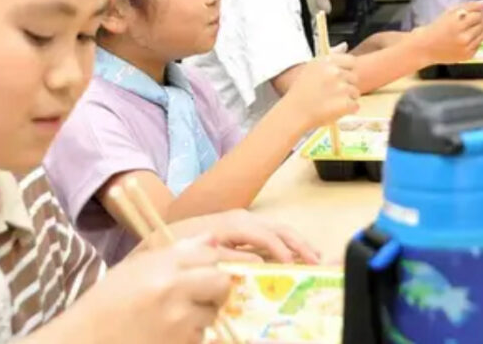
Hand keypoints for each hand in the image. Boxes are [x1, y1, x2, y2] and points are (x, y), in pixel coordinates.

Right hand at [75, 237, 230, 343]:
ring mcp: (178, 321)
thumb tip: (212, 240)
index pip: (209, 254)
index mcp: (160, 265)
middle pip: (221, 282)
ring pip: (212, 313)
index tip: (202, 271)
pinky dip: (190, 336)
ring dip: (202, 315)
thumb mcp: (135, 267)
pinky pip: (200, 336)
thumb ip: (176, 253)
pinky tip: (168, 333)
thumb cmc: (105, 303)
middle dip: (216, 288)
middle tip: (200, 294)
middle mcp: (173, 289)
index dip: (209, 262)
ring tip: (175, 316)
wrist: (84, 341)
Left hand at [173, 209, 320, 264]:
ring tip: (315, 256)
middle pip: (278, 228)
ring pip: (278, 229)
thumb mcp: (203, 252)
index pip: (264, 235)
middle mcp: (243, 218)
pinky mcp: (245, 228)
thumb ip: (230, 257)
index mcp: (233, 223)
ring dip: (297, 242)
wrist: (167, 233)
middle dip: (298, 243)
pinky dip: (286, 243)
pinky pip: (271, 233)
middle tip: (316, 260)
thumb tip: (260, 264)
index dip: (279, 249)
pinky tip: (297, 254)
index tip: (291, 264)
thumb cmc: (182, 244)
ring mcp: (246, 221)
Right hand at [286, 54, 359, 127]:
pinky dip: (348, 110)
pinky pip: (355, 106)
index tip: (340, 79)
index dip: (347, 71)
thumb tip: (345, 45)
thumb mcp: (312, 67)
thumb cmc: (300, 92)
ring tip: (332, 103)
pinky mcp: (345, 103)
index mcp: (327, 62)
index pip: (351, 61)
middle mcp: (335, 72)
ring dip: (347, 99)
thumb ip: (331, 57)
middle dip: (347, 86)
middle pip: (354, 78)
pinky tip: (335, 110)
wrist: (294, 113)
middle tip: (332, 94)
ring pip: (355, 93)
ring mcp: (341, 88)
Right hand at [414, 1, 482, 64]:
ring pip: (482, 34)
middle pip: (481, 24)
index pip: (478, 15)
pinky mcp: (467, 56)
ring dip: (477, 31)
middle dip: (476, 21)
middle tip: (465, 23)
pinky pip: (479, 45)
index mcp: (457, 23)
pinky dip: (473, 42)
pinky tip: (463, 41)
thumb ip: (469, 6)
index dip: (475, 13)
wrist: (425, 47)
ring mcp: (466, 48)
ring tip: (465, 31)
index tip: (468, 14)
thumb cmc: (437, 28)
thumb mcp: (449, 12)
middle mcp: (463, 37)